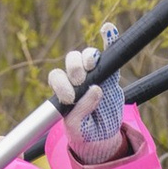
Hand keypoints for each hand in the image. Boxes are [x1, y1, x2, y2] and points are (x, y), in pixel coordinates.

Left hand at [48, 38, 127, 161]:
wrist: (102, 139)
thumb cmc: (84, 133)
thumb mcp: (76, 128)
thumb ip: (80, 111)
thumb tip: (95, 89)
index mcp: (64, 90)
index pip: (57, 76)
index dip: (61, 83)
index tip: (70, 98)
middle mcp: (77, 79)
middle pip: (71, 61)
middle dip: (74, 68)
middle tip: (79, 81)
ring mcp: (94, 74)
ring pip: (87, 56)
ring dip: (88, 57)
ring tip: (91, 65)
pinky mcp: (110, 74)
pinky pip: (109, 52)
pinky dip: (109, 39)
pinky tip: (108, 29)